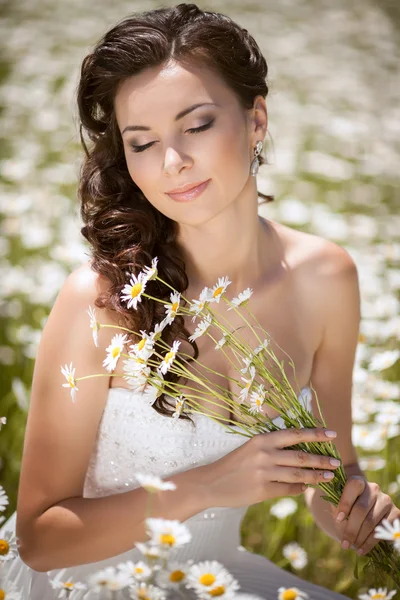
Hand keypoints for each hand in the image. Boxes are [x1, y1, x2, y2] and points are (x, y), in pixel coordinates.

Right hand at [197, 427, 340, 507]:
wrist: (211, 483)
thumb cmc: (233, 464)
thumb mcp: (251, 448)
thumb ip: (273, 447)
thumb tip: (301, 448)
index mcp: (262, 439)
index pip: (295, 434)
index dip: (316, 434)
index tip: (332, 433)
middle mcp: (264, 454)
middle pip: (301, 456)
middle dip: (322, 459)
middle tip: (337, 461)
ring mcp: (264, 473)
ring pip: (299, 474)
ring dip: (317, 476)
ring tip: (330, 477)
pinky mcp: (263, 490)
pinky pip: (289, 489)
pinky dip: (300, 488)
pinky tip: (307, 487)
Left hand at [330, 475, 399, 554]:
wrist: (365, 509)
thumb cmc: (347, 507)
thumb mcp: (339, 505)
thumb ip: (337, 509)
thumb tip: (340, 521)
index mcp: (358, 481)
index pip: (353, 487)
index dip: (345, 503)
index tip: (337, 519)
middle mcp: (373, 488)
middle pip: (361, 509)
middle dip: (351, 529)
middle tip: (344, 544)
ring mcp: (386, 500)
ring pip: (371, 522)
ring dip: (360, 538)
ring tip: (352, 548)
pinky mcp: (395, 513)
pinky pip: (382, 530)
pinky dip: (371, 542)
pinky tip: (362, 549)